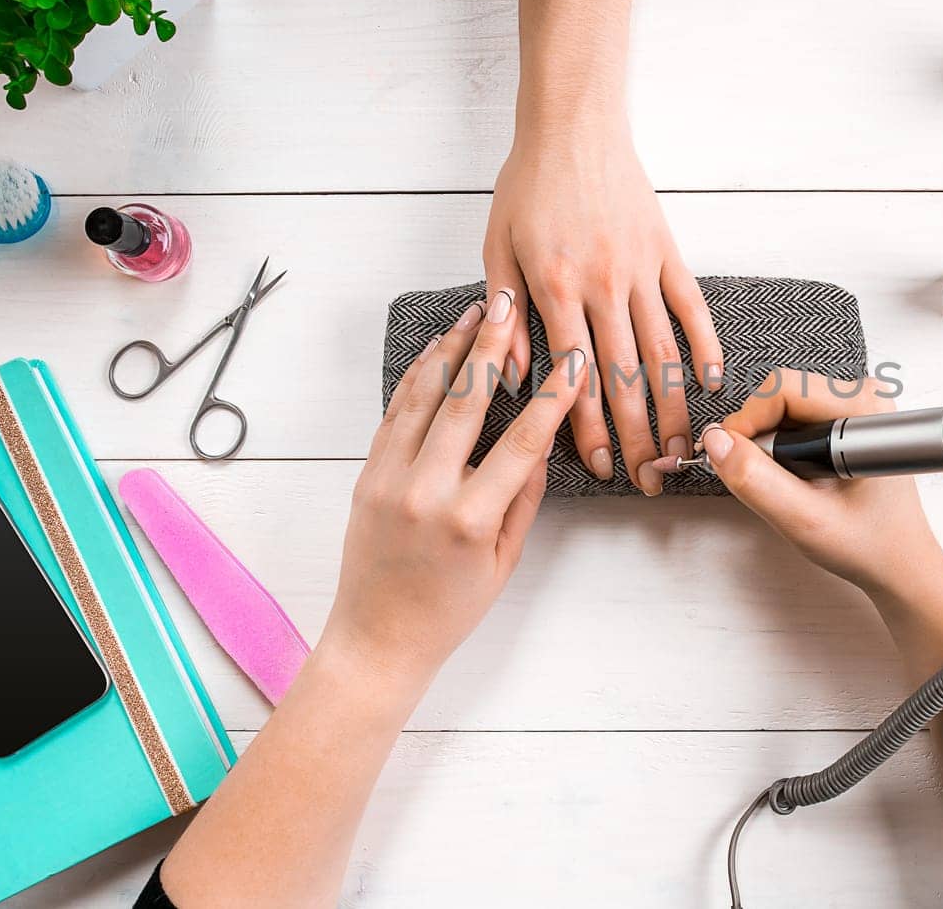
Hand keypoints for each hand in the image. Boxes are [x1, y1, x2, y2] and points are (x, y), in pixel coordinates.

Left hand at [327, 287, 585, 675]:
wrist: (377, 639)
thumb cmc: (448, 611)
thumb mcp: (504, 562)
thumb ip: (523, 500)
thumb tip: (541, 443)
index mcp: (470, 520)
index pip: (522, 442)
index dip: (554, 397)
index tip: (575, 361)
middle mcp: (426, 492)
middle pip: (467, 401)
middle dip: (493, 347)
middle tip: (512, 303)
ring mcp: (390, 479)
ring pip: (424, 397)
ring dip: (452, 350)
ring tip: (475, 313)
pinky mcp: (367, 475)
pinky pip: (395, 413)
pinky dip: (417, 378)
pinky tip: (438, 352)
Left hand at [484, 118, 722, 494]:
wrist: (573, 123)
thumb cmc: (529, 183)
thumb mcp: (497, 247)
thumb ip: (507, 314)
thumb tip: (517, 375)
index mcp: (554, 288)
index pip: (574, 376)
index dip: (586, 428)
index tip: (597, 466)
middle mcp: (602, 284)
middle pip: (624, 377)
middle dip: (636, 436)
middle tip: (648, 477)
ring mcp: (640, 268)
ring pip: (662, 352)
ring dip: (672, 406)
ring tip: (681, 448)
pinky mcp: (667, 251)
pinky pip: (691, 307)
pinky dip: (706, 345)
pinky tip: (713, 382)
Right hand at [701, 369, 942, 601]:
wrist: (899, 562)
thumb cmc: (868, 543)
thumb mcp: (803, 521)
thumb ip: (756, 480)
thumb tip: (717, 443)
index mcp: (864, 413)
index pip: (784, 389)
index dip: (748, 421)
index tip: (731, 457)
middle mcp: (866, 398)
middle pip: (783, 391)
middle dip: (758, 432)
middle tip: (759, 477)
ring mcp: (859, 406)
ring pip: (786, 403)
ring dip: (771, 441)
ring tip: (784, 482)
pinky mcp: (849, 419)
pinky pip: (798, 416)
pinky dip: (784, 444)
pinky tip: (797, 474)